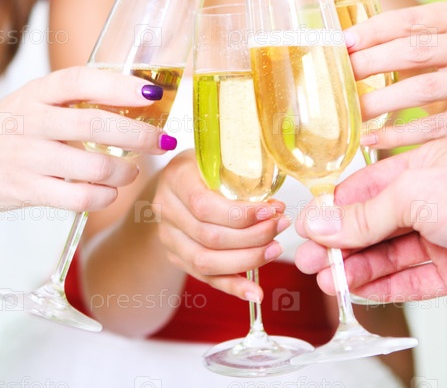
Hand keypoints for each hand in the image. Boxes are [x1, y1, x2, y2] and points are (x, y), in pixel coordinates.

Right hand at [0, 66, 170, 216]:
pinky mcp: (23, 190)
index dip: (120, 86)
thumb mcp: (31, 103)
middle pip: (95, 125)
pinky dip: (101, 197)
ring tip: (134, 170)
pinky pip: (76, 197)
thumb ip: (73, 100)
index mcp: (35, 92)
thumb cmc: (5, 133)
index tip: (153, 93)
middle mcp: (30, 120)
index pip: (82, 80)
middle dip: (139, 134)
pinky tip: (109, 192)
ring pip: (91, 166)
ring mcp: (25, 156)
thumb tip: (136, 96)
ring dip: (124, 171)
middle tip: (163, 141)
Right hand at [153, 151, 289, 300]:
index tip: (270, 211)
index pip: (204, 205)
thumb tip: (276, 206)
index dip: (240, 214)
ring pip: (205, 261)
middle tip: (280, 226)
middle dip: (252, 236)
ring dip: (247, 260)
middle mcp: (166, 209)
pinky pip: (205, 278)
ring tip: (275, 249)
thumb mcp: (219, 155)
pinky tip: (255, 292)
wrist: (178, 179)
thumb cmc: (206, 164)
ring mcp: (168, 236)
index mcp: (176, 178)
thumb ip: (241, 173)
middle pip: (209, 236)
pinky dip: (232, 286)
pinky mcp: (176, 256)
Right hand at [294, 138, 446, 305]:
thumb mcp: (410, 194)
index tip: (309, 227)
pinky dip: (382, 285)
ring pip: (387, 254)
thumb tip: (321, 224)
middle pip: (373, 224)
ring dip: (355, 267)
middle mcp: (431, 200)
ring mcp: (441, 237)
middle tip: (310, 258)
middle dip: (340, 242)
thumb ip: (363, 215)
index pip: (366, 188)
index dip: (336, 209)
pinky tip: (356, 289)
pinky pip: (409, 279)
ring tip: (326, 279)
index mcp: (422, 166)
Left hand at [344, 2, 446, 148]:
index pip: (409, 20)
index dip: (372, 31)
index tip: (342, 43)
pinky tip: (371, 138)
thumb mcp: (417, 48)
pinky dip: (399, 134)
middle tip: (341, 78)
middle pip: (417, 51)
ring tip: (353, 111)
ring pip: (426, 88)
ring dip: (382, 101)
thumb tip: (333, 46)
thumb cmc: (435, 72)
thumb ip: (384, 42)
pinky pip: (435, 126)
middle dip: (372, 63)